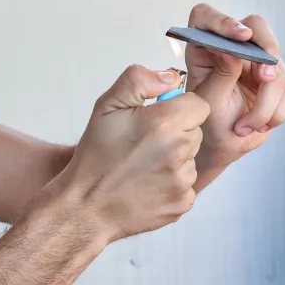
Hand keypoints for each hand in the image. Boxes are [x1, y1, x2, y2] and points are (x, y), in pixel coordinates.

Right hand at [52, 67, 206, 240]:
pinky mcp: (182, 202)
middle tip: (144, 144)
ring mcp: (183, 181)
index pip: (198, 105)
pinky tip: (147, 185)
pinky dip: (172, 185)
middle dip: (176, 134)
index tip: (158, 119)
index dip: (178, 109)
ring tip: (142, 167)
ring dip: (174, 160)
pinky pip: (187, 185)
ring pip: (191, 160)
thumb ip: (139, 81)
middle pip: (195, 132)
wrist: (85, 206)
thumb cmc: (95, 157)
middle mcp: (179, 152)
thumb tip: (171, 78)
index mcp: (164, 123)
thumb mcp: (107, 106)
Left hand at [185, 5, 284, 180]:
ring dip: (267, 102)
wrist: (224, 144)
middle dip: (267, 50)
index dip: (224, 21)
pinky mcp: (275, 75)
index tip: (242, 36)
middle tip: (266, 77)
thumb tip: (234, 52)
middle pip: (257, 26)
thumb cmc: (208, 122)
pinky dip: (277, 111)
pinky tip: (259, 125)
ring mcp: (256, 59)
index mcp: (203, 47)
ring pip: (277, 65)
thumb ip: (221, 74)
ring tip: (246, 126)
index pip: (207, 16)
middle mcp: (231, 47)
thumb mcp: (209, 101)